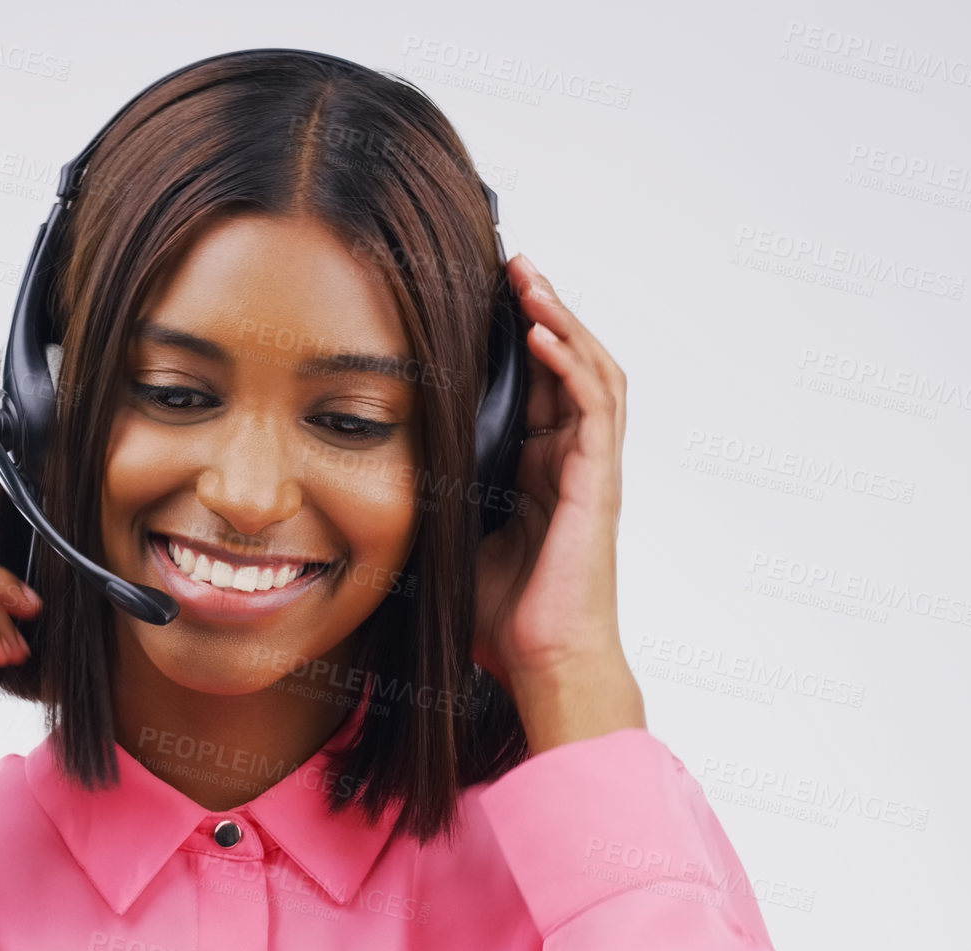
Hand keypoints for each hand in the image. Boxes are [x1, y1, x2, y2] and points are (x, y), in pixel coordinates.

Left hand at [471, 254, 643, 745]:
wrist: (540, 664)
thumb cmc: (502, 618)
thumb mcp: (450, 539)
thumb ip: (432, 500)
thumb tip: (372, 475)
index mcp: (541, 472)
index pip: (539, 385)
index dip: (520, 338)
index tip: (485, 299)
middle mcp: (571, 462)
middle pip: (570, 363)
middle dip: (543, 310)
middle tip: (512, 266)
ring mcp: (590, 470)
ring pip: (590, 371)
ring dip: (561, 320)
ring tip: (530, 281)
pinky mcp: (598, 483)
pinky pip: (594, 407)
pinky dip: (572, 364)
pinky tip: (543, 333)